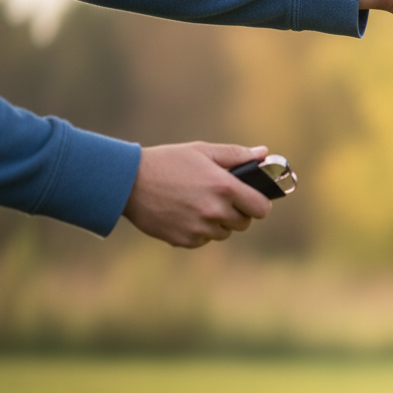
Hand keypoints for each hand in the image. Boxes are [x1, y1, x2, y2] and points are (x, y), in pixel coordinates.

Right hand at [122, 142, 272, 247]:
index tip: (251, 199)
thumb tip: (264, 153)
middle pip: (244, 223)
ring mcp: (200, 228)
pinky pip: (203, 240)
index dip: (258, 203)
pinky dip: (198, 231)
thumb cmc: (168, 162)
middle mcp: (215, 211)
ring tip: (198, 204)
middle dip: (237, 212)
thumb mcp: (202, 151)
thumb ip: (236, 155)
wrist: (127, 182)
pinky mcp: (185, 241)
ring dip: (217, 222)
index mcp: (224, 188)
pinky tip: (184, 214)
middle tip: (220, 198)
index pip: (261, 208)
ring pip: (224, 233)